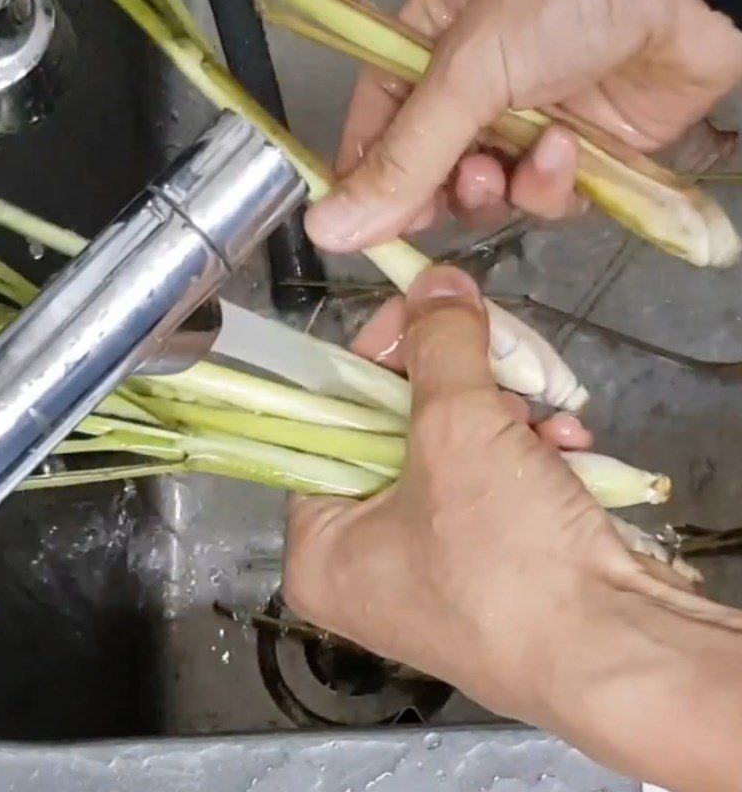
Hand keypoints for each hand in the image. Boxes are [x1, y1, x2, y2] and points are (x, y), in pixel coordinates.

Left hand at [285, 265, 637, 717]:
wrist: (614, 652)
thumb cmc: (503, 553)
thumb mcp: (458, 431)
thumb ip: (439, 347)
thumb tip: (436, 283)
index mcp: (320, 545)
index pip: (332, 421)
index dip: (378, 360)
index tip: (421, 314)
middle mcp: (365, 563)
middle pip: (398, 433)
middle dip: (459, 390)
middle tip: (495, 359)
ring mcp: (430, 570)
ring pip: (454, 454)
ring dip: (504, 420)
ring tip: (540, 415)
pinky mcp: (489, 568)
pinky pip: (490, 489)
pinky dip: (528, 458)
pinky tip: (566, 449)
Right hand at [305, 0, 741, 249]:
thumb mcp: (468, 73)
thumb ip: (403, 160)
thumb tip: (328, 230)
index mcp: (425, 56)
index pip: (374, 136)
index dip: (368, 186)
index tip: (364, 228)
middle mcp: (468, 97)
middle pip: (426, 178)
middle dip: (438, 194)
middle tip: (451, 191)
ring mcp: (521, 128)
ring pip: (483, 198)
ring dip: (494, 192)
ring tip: (511, 164)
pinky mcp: (572, 158)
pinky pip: (539, 200)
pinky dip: (550, 187)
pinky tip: (566, 151)